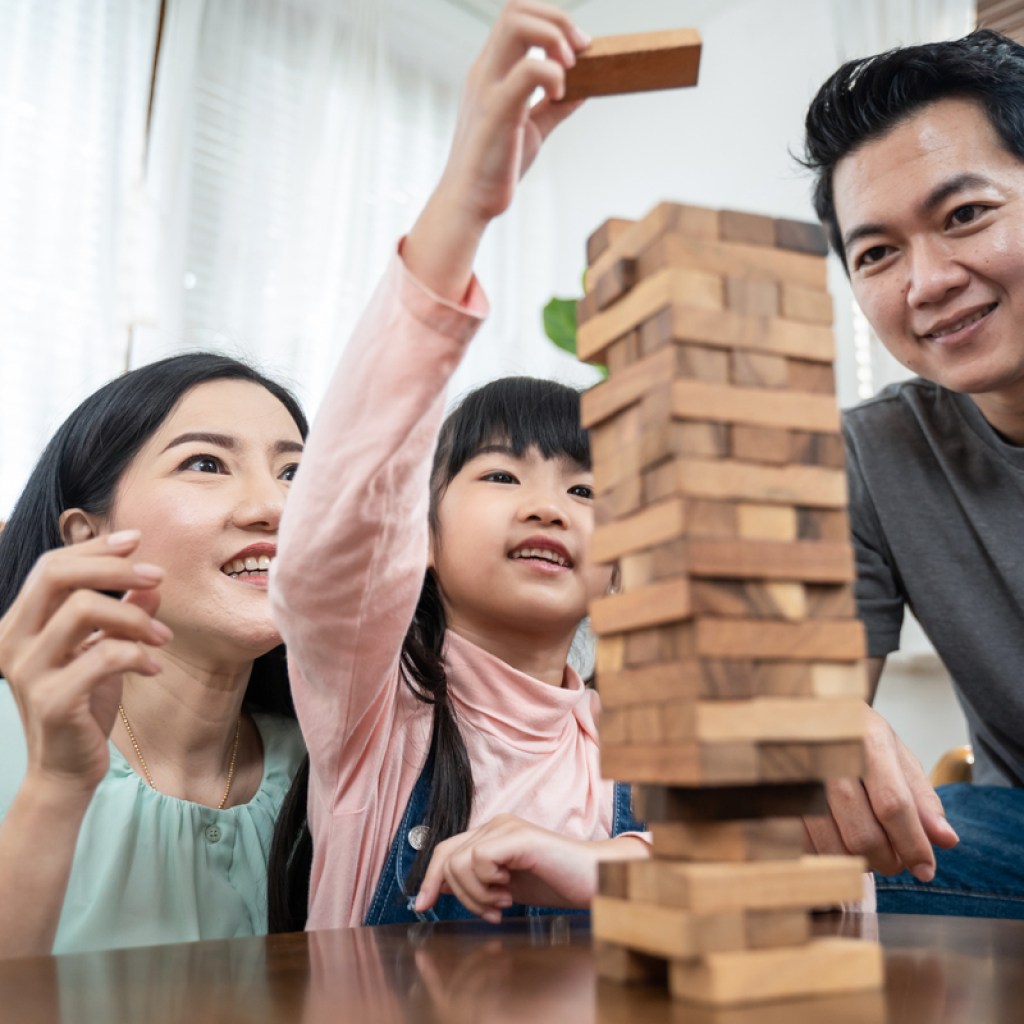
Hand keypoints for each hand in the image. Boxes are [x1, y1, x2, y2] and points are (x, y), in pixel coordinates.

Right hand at [0, 530, 170, 793]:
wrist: (68, 770)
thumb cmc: (84, 704)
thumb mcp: (103, 649)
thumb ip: (122, 613)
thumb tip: (151, 580)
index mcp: (19, 624)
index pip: (51, 566)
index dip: (96, 548)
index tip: (138, 540)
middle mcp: (13, 642)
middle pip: (57, 576)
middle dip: (114, 568)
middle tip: (158, 576)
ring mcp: (29, 671)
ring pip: (82, 609)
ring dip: (135, 616)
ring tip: (162, 636)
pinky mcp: (53, 699)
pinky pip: (104, 656)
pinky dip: (138, 654)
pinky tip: (154, 667)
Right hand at [404, 0, 588, 298]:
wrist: (470, 201)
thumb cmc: (497, 168)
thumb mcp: (533, 128)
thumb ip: (555, 105)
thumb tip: (585, 88)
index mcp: (492, 71)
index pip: (516, 15)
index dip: (552, 19)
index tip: (578, 49)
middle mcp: (486, 70)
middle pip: (516, 8)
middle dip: (558, 18)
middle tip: (581, 50)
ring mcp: (488, 87)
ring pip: (516, 23)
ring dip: (554, 36)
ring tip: (570, 68)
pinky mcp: (496, 110)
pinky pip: (528, 70)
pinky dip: (553, 74)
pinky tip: (560, 94)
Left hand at [413, 814, 647, 922]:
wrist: (595, 880)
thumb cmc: (558, 883)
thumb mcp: (507, 887)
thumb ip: (478, 882)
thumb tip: (440, 888)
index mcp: (492, 834)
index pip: (446, 850)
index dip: (430, 878)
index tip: (422, 906)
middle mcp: (496, 824)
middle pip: (446, 856)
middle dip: (459, 895)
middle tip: (489, 912)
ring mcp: (507, 827)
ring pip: (459, 862)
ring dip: (476, 894)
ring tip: (502, 903)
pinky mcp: (518, 836)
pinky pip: (478, 859)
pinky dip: (487, 884)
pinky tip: (510, 893)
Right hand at [804, 704, 958, 879]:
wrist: (792, 704)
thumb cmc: (848, 732)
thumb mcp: (892, 751)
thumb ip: (921, 796)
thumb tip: (946, 841)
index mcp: (864, 739)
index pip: (893, 805)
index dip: (913, 844)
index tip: (926, 869)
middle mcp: (826, 756)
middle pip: (863, 833)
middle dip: (887, 860)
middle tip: (893, 860)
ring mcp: (793, 776)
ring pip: (832, 847)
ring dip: (857, 864)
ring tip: (866, 851)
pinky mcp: (770, 794)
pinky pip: (804, 846)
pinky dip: (826, 856)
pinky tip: (834, 841)